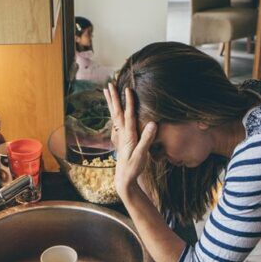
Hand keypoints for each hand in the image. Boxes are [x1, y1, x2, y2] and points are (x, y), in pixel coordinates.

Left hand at [103, 83, 157, 197]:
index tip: (128, 89)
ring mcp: (120, 134)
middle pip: (116, 111)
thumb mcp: (142, 155)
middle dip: (114, 97)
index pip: (128, 115)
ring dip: (111, 102)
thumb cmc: (134, 167)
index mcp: (128, 135)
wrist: (124, 178)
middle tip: (110, 84)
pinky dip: (113, 110)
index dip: (129, 102)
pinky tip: (112, 107)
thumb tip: (153, 123)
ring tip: (107, 90)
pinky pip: (115, 120)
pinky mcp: (120, 137)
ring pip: (114, 114)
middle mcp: (122, 133)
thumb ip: (147, 139)